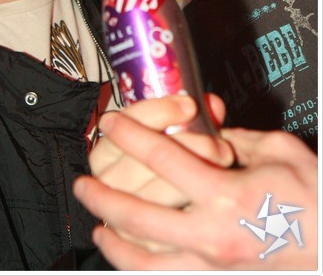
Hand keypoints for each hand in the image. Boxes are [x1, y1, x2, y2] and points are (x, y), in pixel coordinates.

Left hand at [74, 105, 317, 269]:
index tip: (112, 122)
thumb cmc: (313, 198)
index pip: (162, 158)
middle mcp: (210, 234)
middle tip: (82, 182)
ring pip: (142, 257)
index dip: (131, 135)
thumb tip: (206, 131)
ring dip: (112, 237)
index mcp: (225, 194)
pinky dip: (135, 267)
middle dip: (102, 195)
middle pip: (137, 214)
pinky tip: (123, 256)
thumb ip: (235, 137)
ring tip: (94, 221)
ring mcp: (209, 266)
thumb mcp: (278, 151)